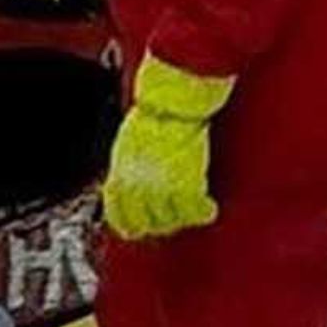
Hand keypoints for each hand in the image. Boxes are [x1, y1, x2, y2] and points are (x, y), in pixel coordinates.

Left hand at [101, 58, 234, 241]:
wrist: (174, 99)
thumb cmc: (155, 112)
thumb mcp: (131, 140)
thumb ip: (131, 164)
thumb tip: (133, 178)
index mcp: (120, 173)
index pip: (117, 213)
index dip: (129, 224)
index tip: (139, 227)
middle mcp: (136, 183)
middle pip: (142, 221)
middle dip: (155, 226)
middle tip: (169, 222)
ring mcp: (159, 184)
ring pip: (166, 219)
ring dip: (179, 221)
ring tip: (189, 217)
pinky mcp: (184, 181)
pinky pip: (192, 209)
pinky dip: (201, 213)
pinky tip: (209, 210)